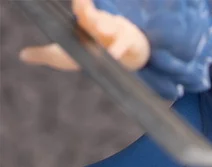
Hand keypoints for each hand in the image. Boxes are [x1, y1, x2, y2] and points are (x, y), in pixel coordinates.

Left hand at [20, 0, 149, 72]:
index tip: (78, 0)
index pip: (79, 9)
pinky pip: (124, 45)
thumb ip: (45, 55)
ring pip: (110, 27)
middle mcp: (100, 24)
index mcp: (84, 22)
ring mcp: (116, 32)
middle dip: (87, 11)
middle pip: (93, 16)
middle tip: (81, 6)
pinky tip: (114, 55)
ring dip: (106, 27)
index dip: (79, 3)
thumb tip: (22, 55)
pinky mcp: (128, 43)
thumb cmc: (92, 53)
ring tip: (100, 30)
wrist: (125, 57)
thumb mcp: (67, 57)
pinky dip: (119, 49)